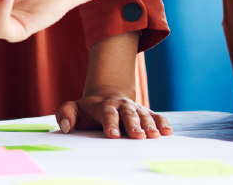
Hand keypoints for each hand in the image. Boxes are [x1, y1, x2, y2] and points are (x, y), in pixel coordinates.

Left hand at [55, 87, 170, 138]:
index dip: (110, 123)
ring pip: (143, 115)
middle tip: (138, 136)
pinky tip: (167, 132)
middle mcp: (120, 105)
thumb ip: (65, 114)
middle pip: (128, 114)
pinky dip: (162, 123)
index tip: (113, 135)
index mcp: (102, 104)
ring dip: (149, 125)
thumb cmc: (87, 109)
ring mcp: (134, 108)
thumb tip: (65, 127)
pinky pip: (155, 116)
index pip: (106, 113)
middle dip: (133, 125)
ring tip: (154, 136)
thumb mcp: (72, 108)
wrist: (106, 96)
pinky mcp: (144, 112)